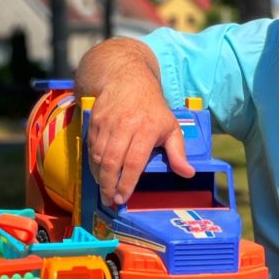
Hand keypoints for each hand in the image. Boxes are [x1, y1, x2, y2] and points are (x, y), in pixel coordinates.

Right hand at [77, 40, 194, 205]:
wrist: (127, 78)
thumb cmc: (152, 107)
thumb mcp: (171, 127)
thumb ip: (178, 152)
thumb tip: (188, 173)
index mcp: (146, 129)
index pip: (134, 162)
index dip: (127, 183)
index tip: (123, 198)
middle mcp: (124, 126)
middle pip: (112, 162)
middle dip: (109, 185)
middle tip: (110, 200)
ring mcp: (106, 124)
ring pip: (98, 156)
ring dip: (99, 177)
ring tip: (104, 190)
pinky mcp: (94, 121)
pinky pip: (90, 148)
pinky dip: (93, 164)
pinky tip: (99, 173)